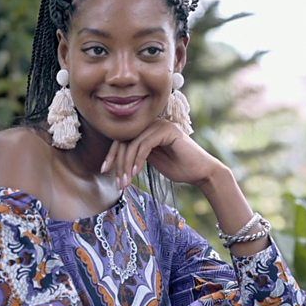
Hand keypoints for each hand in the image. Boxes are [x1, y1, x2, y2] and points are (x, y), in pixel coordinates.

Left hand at [100, 119, 223, 189]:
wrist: (201, 172)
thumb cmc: (179, 168)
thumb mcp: (152, 160)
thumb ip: (137, 154)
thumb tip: (115, 157)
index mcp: (148, 129)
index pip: (123, 138)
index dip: (112, 154)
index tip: (104, 170)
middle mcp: (153, 123)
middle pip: (124, 139)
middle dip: (117, 161)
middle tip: (116, 181)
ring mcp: (161, 125)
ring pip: (132, 143)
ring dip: (126, 165)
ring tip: (125, 182)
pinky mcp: (167, 131)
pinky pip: (144, 145)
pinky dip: (137, 160)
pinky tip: (135, 173)